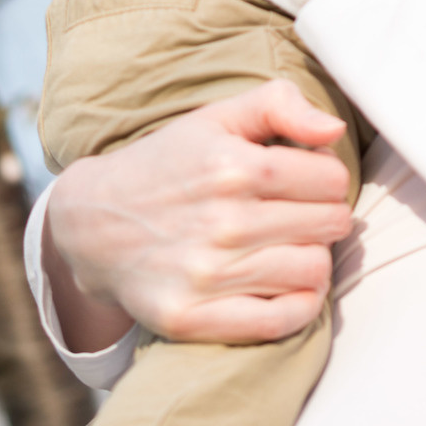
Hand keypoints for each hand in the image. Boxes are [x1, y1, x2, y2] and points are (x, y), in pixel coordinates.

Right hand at [42, 81, 357, 346]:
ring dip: (313, 260)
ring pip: (313, 272)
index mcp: (232, 166)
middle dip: (325, 217)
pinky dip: (300, 306)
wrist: (91, 224)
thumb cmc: (166, 165)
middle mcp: (221, 222)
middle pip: (330, 226)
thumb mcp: (216, 118)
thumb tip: (334, 129)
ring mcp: (205, 275)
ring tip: (291, 248)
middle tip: (301, 216)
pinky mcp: (191, 317)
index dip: (328, 178)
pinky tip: (286, 286)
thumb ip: (279, 104)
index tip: (307, 182)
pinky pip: (281, 322)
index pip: (331, 179)